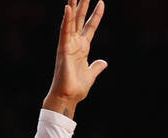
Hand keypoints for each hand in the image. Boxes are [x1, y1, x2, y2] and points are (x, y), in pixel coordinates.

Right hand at [43, 0, 106, 118]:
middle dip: (83, 4)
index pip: (90, 27)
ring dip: (73, 6)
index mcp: (83, 48)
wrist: (68, 97)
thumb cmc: (76, 88)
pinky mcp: (63, 48)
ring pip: (71, 21)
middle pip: (80, 19)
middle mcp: (75, 43)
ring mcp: (68, 44)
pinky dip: (66, 19)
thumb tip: (104, 62)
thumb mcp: (91, 75)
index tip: (102, 3)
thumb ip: (96, 67)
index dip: (96, 15)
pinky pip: (65, 31)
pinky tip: (68, 7)